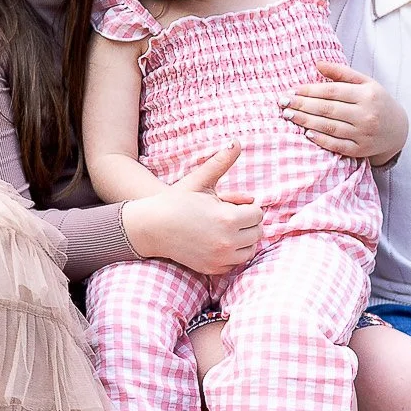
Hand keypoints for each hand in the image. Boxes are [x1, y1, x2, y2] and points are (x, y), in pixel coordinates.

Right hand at [123, 144, 261, 275]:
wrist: (152, 226)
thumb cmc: (176, 201)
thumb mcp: (200, 181)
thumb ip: (220, 163)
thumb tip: (236, 141)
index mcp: (228, 218)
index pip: (258, 213)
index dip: (248, 206)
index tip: (233, 203)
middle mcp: (227, 241)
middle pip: (257, 232)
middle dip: (248, 222)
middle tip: (230, 215)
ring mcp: (220, 258)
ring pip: (250, 250)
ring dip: (244, 239)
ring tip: (227, 228)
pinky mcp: (213, 268)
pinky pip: (236, 262)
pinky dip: (233, 253)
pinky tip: (219, 242)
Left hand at [284, 61, 407, 161]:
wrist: (398, 130)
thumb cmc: (377, 101)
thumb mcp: (365, 82)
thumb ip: (341, 73)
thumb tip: (317, 63)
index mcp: (367, 95)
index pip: (332, 92)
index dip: (310, 91)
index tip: (292, 90)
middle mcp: (366, 115)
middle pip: (328, 109)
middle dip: (303, 105)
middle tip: (283, 103)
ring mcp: (364, 134)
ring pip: (330, 127)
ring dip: (306, 121)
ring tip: (289, 115)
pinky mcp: (361, 150)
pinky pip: (337, 145)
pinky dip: (321, 140)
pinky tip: (306, 133)